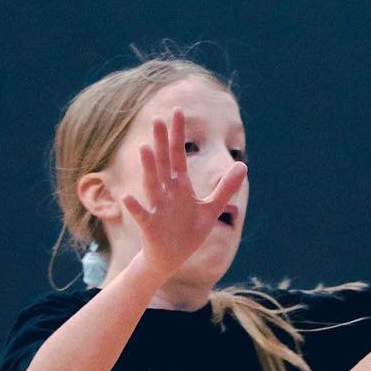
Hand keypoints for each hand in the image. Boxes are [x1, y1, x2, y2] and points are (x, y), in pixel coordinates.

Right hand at [123, 109, 246, 276]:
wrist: (172, 258)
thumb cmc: (189, 232)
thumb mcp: (211, 209)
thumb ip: (225, 188)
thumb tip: (243, 164)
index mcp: (181, 187)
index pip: (179, 155)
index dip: (179, 135)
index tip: (178, 112)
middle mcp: (167, 193)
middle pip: (164, 164)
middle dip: (162, 143)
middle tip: (157, 119)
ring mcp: (157, 208)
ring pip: (152, 184)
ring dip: (149, 168)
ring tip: (145, 149)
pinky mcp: (150, 226)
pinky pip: (141, 215)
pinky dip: (135, 207)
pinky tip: (127, 197)